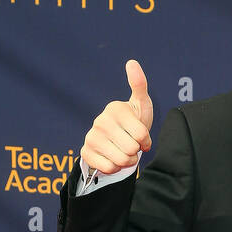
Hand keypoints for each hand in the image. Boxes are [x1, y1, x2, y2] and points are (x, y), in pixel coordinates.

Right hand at [80, 59, 153, 174]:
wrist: (116, 141)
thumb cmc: (133, 121)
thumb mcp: (141, 104)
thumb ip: (139, 85)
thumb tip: (132, 63)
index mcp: (115, 109)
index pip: (141, 135)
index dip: (145, 140)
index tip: (141, 136)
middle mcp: (100, 121)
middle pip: (132, 149)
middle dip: (136, 152)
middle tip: (132, 145)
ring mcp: (91, 136)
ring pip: (121, 161)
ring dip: (127, 161)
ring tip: (124, 152)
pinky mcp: (85, 152)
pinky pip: (108, 168)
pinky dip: (115, 168)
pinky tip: (113, 158)